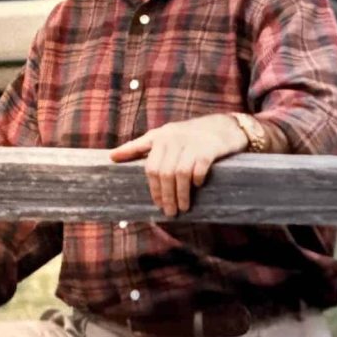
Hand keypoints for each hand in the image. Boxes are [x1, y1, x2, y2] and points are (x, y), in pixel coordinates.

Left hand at [110, 114, 247, 217]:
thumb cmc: (189, 135)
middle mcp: (172, 138)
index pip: (149, 165)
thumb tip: (112, 156)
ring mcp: (190, 143)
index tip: (154, 203)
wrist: (224, 126)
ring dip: (180, 194)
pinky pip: (198, 168)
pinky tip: (197, 187)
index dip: (151, 187)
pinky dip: (197, 180)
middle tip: (168, 211)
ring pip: (179, 174)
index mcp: (159, 136)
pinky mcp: (208, 148)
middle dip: (165, 195)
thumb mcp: (163, 135)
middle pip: (163, 173)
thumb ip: (139, 146)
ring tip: (182, 207)